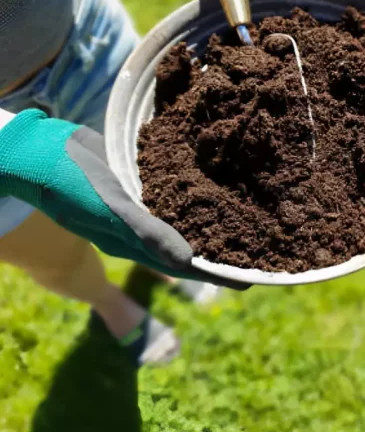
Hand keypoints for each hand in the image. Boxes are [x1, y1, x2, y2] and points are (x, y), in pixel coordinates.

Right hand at [0, 109, 246, 288]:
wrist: (36, 153)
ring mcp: (138, 204)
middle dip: (223, 247)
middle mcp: (140, 227)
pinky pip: (172, 188)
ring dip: (212, 218)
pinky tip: (212, 182)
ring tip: (246, 216)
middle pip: (192, 242)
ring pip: (185, 215)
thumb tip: (188, 261)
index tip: (254, 278)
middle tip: (261, 246)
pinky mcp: (135, 180)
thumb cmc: (70, 187)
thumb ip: (147, 235)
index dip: (218, 272)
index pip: (187, 264)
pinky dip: (193, 190)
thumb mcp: (108, 214)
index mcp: (135, 242)